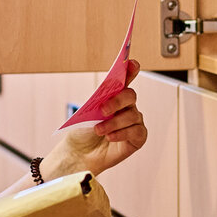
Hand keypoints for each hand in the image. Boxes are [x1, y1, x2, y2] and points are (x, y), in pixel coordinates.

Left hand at [44, 59, 147, 177]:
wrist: (79, 154)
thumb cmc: (83, 132)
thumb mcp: (88, 113)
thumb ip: (100, 101)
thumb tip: (108, 93)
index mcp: (115, 97)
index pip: (126, 79)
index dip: (130, 70)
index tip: (131, 62)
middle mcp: (127, 107)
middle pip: (130, 95)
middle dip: (117, 101)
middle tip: (103, 110)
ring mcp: (134, 122)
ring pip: (132, 115)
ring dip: (113, 123)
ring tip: (99, 130)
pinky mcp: (137, 138)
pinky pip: (136, 131)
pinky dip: (121, 134)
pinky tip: (110, 137)